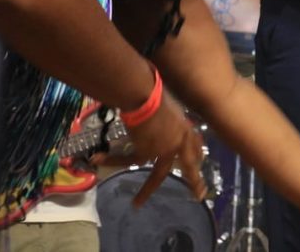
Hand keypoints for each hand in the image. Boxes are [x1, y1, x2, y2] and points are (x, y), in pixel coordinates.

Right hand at [91, 94, 205, 205]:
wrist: (145, 96)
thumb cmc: (155, 94)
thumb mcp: (171, 107)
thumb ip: (171, 120)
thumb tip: (164, 121)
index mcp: (186, 129)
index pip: (197, 146)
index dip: (198, 156)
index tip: (200, 163)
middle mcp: (179, 141)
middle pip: (188, 165)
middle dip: (194, 181)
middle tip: (199, 194)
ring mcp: (164, 149)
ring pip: (157, 174)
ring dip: (145, 191)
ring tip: (136, 203)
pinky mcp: (147, 151)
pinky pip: (129, 160)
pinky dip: (113, 160)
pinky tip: (99, 159)